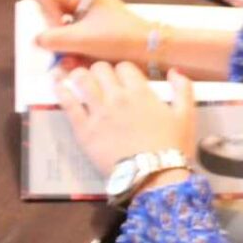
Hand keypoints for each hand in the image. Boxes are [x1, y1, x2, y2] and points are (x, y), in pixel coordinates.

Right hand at [31, 0, 152, 64]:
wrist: (148, 49)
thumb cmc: (121, 38)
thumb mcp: (83, 39)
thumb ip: (54, 38)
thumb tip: (36, 40)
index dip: (43, 17)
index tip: (54, 33)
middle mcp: (80, 1)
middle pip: (49, 16)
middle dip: (54, 37)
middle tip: (63, 51)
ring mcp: (85, 17)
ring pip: (59, 32)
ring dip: (63, 49)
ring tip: (73, 61)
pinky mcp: (89, 31)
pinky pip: (71, 41)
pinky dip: (72, 53)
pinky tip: (79, 63)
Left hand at [55, 62, 196, 188]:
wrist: (152, 176)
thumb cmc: (172, 146)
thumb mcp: (186, 115)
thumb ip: (183, 88)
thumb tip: (174, 71)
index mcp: (140, 91)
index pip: (124, 66)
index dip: (122, 71)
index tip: (123, 79)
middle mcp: (117, 96)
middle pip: (100, 69)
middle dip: (100, 71)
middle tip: (101, 80)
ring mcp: (97, 112)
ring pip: (81, 80)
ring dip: (78, 75)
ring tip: (77, 78)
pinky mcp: (83, 129)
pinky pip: (67, 103)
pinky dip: (60, 89)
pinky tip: (55, 82)